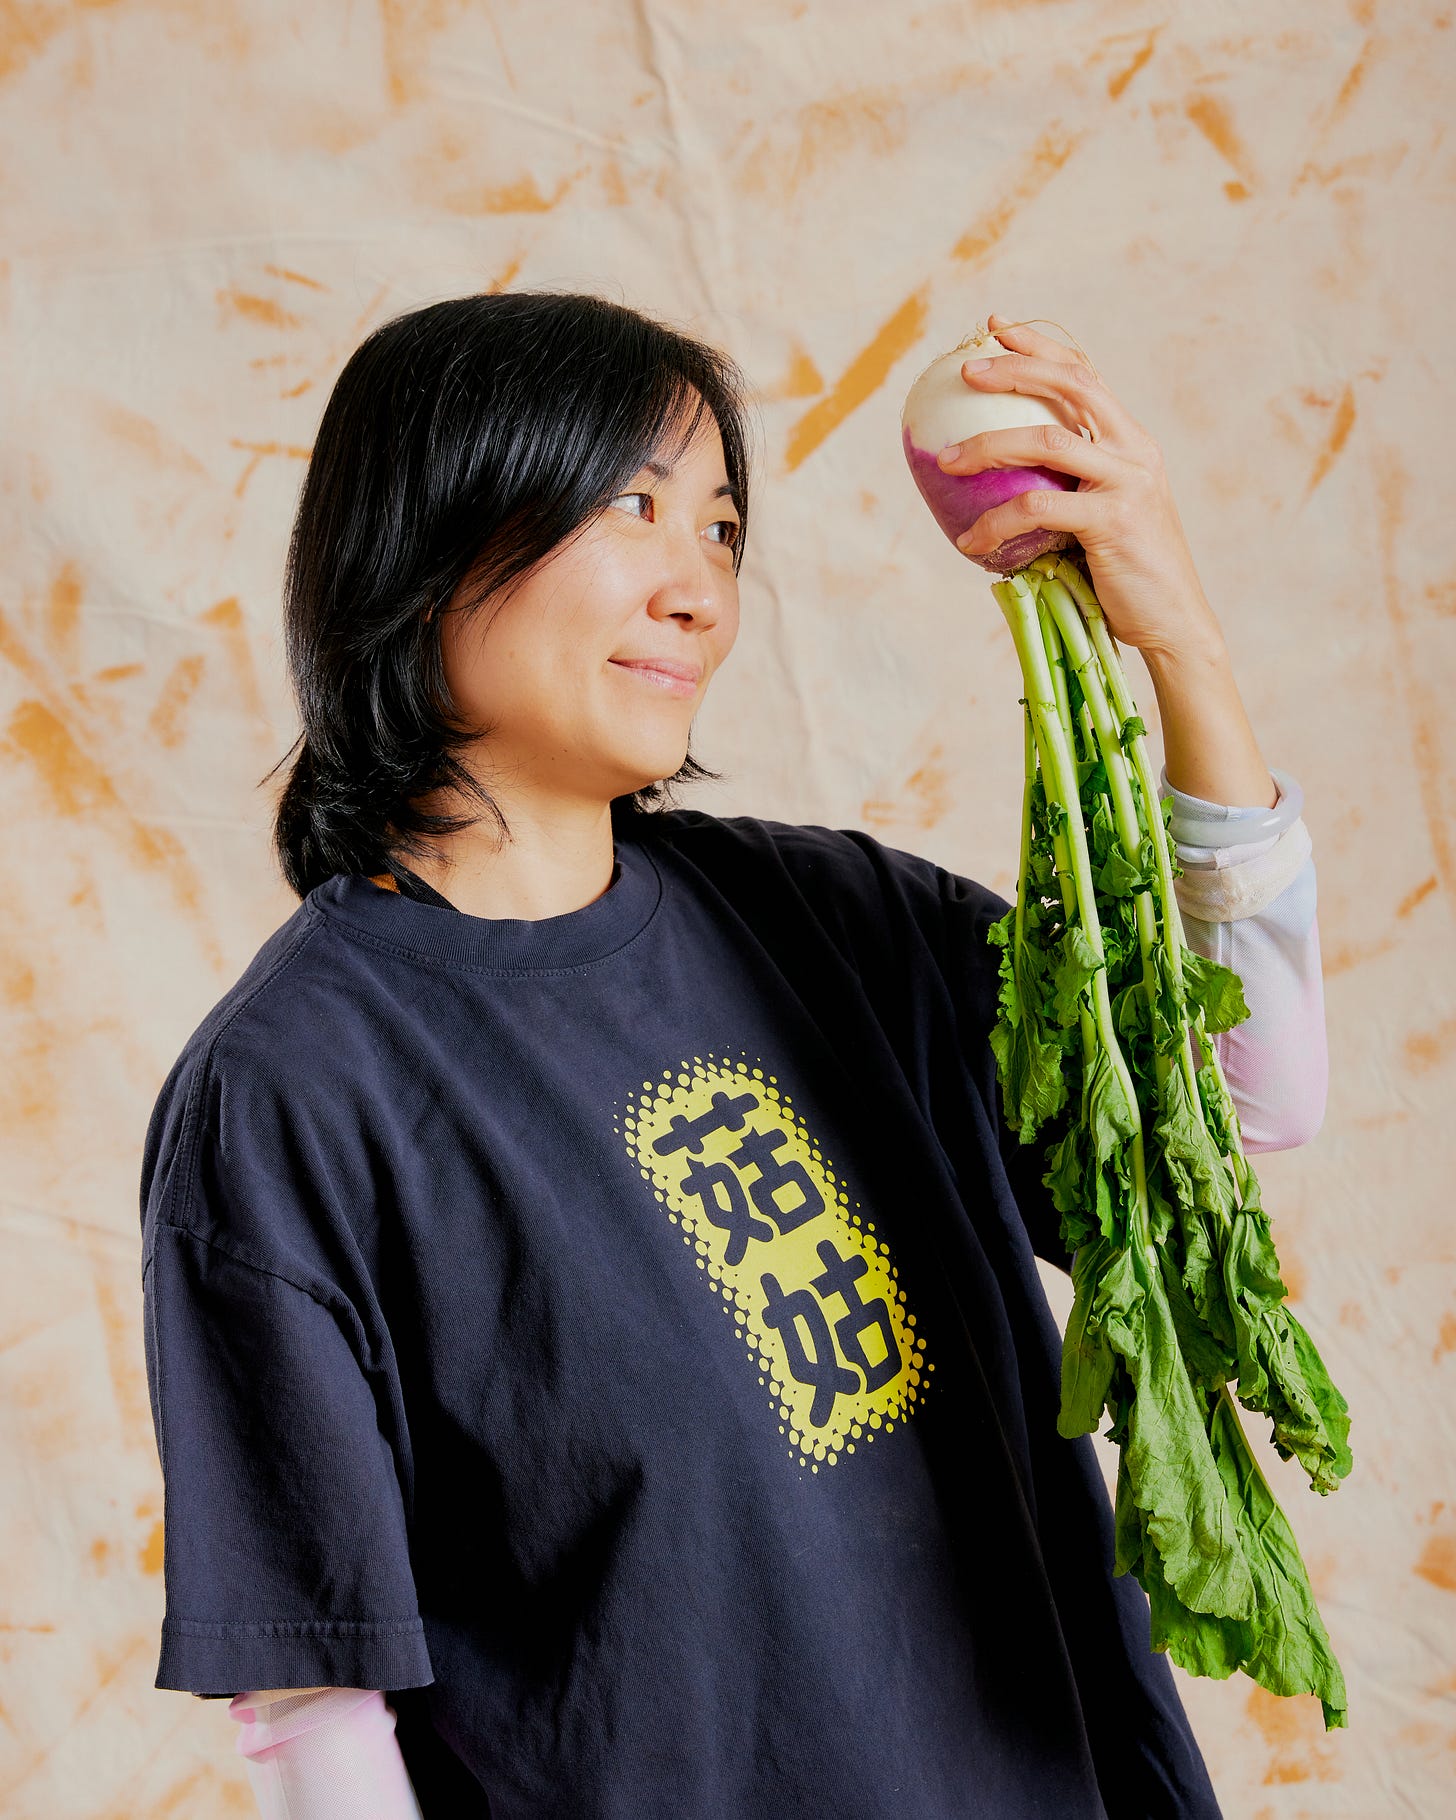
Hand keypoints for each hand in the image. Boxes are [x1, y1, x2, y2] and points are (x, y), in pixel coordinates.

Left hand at [936, 316, 1222, 660]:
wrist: (1172, 620)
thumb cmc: (1127, 574)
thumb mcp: (1100, 516)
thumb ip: (1069, 488)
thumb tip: (998, 484)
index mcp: (1131, 441)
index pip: (1085, 374)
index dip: (1041, 346)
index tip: (997, 328)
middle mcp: (1134, 450)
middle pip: (1072, 385)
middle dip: (1016, 368)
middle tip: (967, 370)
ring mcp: (1127, 482)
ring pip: (1046, 442)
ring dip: (988, 445)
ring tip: (946, 461)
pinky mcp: (1113, 521)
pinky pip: (1038, 508)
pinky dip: (996, 522)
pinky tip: (970, 541)